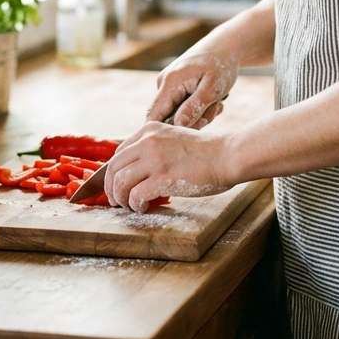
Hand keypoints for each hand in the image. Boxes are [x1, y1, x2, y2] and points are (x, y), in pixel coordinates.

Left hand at [105, 120, 234, 211]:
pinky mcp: (163, 178)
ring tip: (131, 206)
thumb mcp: (173, 139)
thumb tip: (136, 170)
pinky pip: (136, 195)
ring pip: (120, 183)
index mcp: (149, 130)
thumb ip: (153, 148)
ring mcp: (154, 159)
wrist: (226, 155)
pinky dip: (136, 205)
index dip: (112, 173)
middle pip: (113, 168)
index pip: (118, 154)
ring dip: (121, 199)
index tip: (116, 187)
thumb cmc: (205, 152)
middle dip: (111, 188)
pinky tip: (143, 208)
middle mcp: (148, 141)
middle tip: (117, 201)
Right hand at [147, 48, 237, 129]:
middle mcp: (164, 84)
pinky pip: (183, 107)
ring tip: (217, 102)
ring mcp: (169, 85)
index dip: (167, 132)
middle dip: (192, 121)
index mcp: (169, 83)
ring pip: (178, 114)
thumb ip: (194, 107)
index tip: (191, 134)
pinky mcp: (176, 88)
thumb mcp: (213, 87)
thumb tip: (178, 126)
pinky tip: (214, 100)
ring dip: (199, 114)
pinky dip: (199, 108)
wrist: (226, 45)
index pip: (154, 117)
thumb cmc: (221, 64)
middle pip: (168, 118)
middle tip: (214, 110)